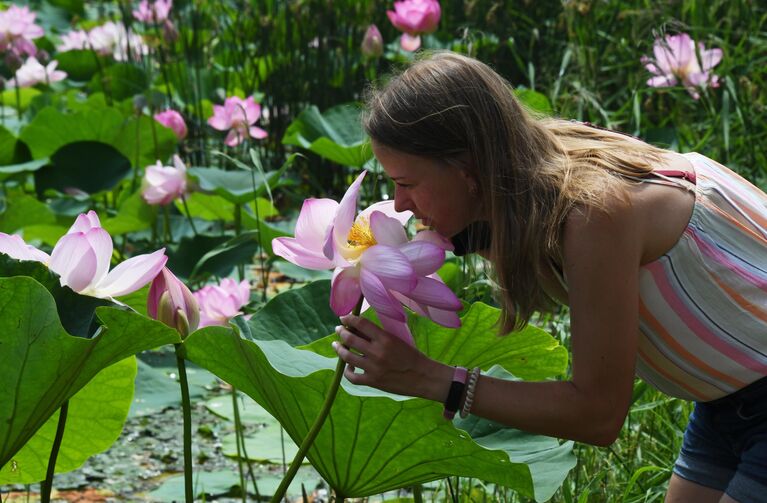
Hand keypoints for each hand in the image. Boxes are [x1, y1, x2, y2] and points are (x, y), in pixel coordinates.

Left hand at [332, 314, 452, 400]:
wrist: (423, 377)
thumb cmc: (412, 356)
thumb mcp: (397, 340)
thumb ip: (379, 335)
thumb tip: (360, 329)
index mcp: (385, 338)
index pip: (361, 324)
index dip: (349, 319)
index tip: (344, 318)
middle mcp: (377, 352)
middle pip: (350, 339)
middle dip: (341, 332)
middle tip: (338, 330)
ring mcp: (374, 368)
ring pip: (347, 357)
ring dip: (339, 349)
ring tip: (337, 345)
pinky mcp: (373, 382)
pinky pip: (353, 377)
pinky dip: (347, 371)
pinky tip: (348, 367)